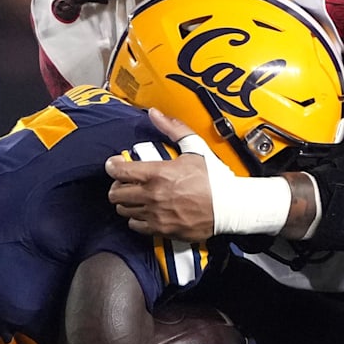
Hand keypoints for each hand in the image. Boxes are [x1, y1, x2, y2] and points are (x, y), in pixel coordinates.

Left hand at [106, 109, 216, 240]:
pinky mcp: (161, 230)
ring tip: (135, 197)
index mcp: (157, 173)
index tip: (115, 165)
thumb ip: (173, 129)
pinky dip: (136, 219)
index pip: (119, 171)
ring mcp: (155, 214)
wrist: (230, 207)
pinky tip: (145, 212)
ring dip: (126, 203)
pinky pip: (135, 226)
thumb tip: (154, 113)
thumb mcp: (194, 148)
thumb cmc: (214, 178)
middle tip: (125, 183)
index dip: (112, 166)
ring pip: (123, 210)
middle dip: (117, 186)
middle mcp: (152, 195)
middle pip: (115, 194)